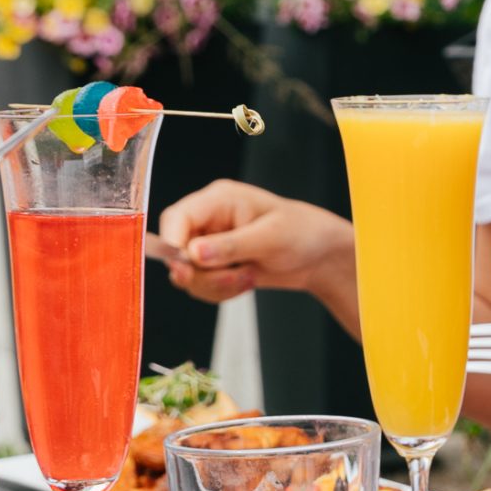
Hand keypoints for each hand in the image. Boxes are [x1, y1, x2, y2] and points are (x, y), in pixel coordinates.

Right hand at [155, 179, 353, 307]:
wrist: (318, 255)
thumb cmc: (301, 233)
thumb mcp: (268, 238)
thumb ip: (229, 246)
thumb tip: (193, 253)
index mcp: (218, 200)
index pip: (176, 218)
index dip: (173, 244)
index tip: (185, 269)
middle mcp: (208, 220)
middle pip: (176, 251)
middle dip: (203, 273)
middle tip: (236, 276)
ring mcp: (209, 244)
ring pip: (187, 274)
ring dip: (216, 284)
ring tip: (249, 276)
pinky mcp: (214, 265)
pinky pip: (200, 286)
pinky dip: (221, 291)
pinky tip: (246, 280)